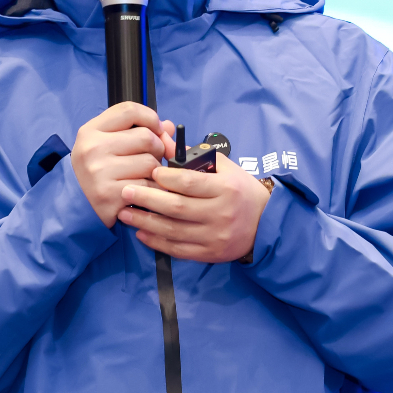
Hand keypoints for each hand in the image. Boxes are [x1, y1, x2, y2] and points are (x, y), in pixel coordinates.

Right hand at [72, 103, 176, 226]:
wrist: (79, 204)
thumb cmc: (100, 170)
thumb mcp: (110, 144)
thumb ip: (139, 130)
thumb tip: (170, 127)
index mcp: (90, 131)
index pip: (129, 110)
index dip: (150, 118)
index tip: (157, 130)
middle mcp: (92, 149)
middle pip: (146, 137)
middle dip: (157, 149)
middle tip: (149, 160)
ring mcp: (99, 172)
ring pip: (151, 163)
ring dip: (155, 172)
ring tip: (143, 177)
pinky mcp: (109, 195)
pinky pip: (148, 187)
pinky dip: (152, 191)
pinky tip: (142, 192)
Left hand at [117, 152, 271, 262]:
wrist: (266, 223)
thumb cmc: (241, 190)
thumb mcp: (224, 168)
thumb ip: (193, 155)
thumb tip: (164, 139)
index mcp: (225, 189)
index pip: (189, 183)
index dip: (166, 178)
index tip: (150, 172)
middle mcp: (220, 213)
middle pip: (177, 207)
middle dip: (147, 199)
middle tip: (126, 192)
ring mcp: (215, 236)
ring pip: (173, 230)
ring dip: (145, 222)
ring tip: (125, 213)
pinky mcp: (210, 253)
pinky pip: (178, 249)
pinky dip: (157, 242)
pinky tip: (141, 233)